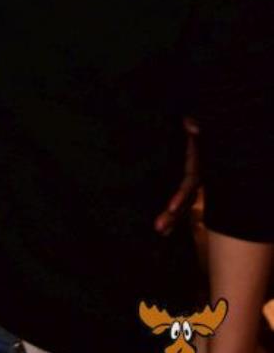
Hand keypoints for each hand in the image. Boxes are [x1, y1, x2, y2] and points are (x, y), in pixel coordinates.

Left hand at [154, 116, 199, 234]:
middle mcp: (194, 173)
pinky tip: (163, 230)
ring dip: (171, 218)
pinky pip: (177, 201)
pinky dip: (171, 215)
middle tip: (158, 228)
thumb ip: (193, 124)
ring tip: (159, 231)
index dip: (181, 194)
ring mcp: (188, 180)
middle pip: (186, 198)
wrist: (186, 124)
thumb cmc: (186, 122)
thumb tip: (192, 127)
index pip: (190, 181)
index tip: (170, 207)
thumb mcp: (191, 121)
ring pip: (182, 203)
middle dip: (173, 214)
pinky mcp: (180, 182)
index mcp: (195, 160)